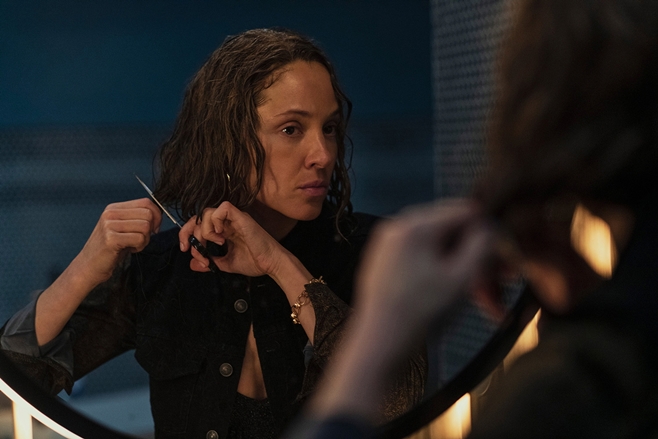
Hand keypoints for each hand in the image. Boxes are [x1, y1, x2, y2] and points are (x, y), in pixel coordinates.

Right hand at [76, 198, 161, 286]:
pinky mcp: (111, 239)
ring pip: (145, 226)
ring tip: (134, 245)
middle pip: (148, 214)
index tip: (154, 228)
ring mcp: (109, 225)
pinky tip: (129, 249)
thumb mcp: (123, 228)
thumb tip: (158, 214)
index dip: (157, 215)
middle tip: (141, 240)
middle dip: (151, 229)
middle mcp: (111, 213)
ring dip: (145, 240)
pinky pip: (139, 238)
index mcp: (114, 208)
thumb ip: (137, 218)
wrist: (89, 266)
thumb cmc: (111, 248)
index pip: (146, 202)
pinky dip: (139, 246)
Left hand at [179, 201, 283, 276]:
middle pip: (199, 215)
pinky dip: (216, 220)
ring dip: (204, 229)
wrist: (272, 264)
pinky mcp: (241, 217)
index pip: (199, 223)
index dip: (187, 234)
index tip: (185, 249)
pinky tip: (220, 235)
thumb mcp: (227, 264)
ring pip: (208, 211)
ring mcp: (234, 218)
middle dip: (189, 232)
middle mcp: (228, 221)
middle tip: (192, 248)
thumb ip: (211, 262)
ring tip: (215, 243)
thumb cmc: (256, 262)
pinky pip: (223, 208)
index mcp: (224, 229)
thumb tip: (193, 264)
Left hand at [354, 199, 494, 334]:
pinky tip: (453, 291)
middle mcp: (397, 226)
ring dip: (461, 265)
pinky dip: (438, 270)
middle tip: (500, 278)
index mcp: (415, 224)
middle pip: (449, 228)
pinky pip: (418, 256)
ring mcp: (387, 243)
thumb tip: (489, 226)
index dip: (488, 232)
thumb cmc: (419, 314)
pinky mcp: (383, 260)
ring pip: (436, 245)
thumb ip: (481, 245)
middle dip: (476, 252)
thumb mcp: (461, 278)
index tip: (503, 255)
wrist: (380, 345)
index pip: (465, 211)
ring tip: (481, 294)